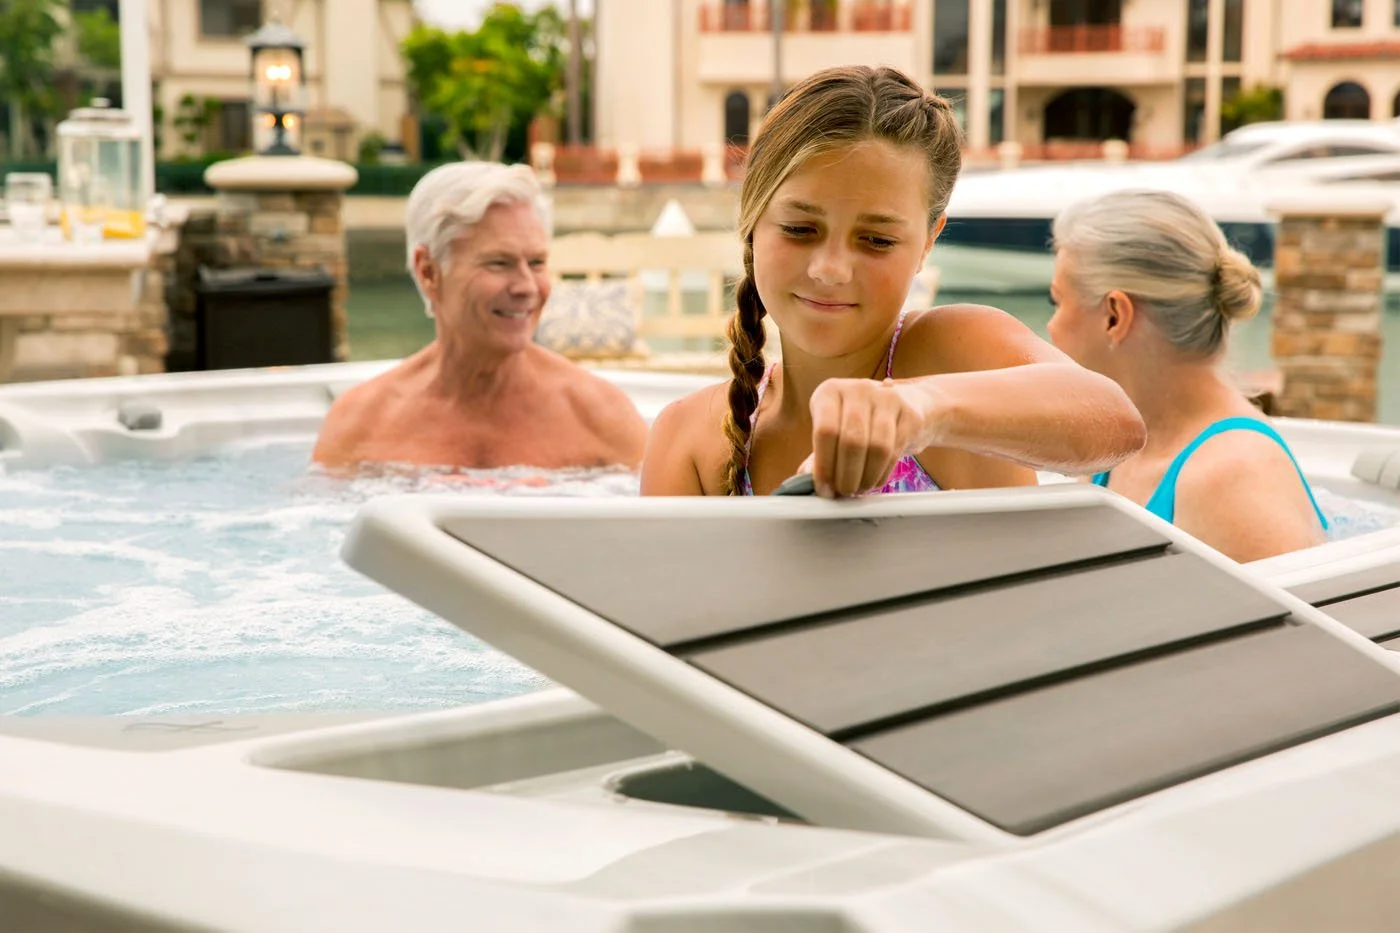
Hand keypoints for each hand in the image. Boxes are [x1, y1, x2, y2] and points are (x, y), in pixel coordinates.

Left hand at [806, 377, 936, 497]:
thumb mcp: (835, 429)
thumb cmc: (861, 422)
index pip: (825, 431)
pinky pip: (895, 452)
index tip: (824, 488)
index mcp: (831, 391)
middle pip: (852, 441)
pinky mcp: (910, 414)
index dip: (824, 466)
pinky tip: (874, 480)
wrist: (906, 404)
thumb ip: (819, 454)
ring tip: (859, 488)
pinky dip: (882, 474)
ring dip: (866, 477)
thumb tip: (805, 480)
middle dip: (846, 476)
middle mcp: (859, 389)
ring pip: (877, 448)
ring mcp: (887, 399)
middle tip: (844, 492)